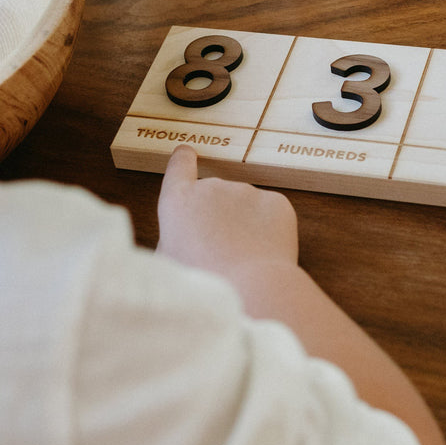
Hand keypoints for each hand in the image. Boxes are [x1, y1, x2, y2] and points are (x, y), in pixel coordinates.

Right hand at [157, 144, 299, 275]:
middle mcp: (212, 187)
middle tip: (220, 253)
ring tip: (242, 261)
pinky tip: (262, 254)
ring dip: (244, 226)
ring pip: (245, 208)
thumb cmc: (203, 284)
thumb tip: (186, 234)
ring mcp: (247, 191)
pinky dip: (268, 231)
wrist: (250, 290)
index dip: (183, 161)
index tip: (187, 153)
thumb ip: (174, 239)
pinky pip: (270, 215)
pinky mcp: (276, 201)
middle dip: (218, 217)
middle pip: (215, 196)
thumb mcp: (169, 264)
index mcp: (179, 201)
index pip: (179, 167)